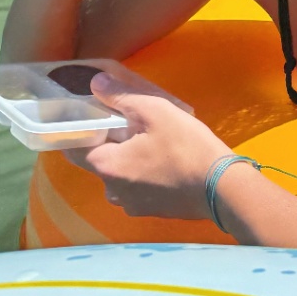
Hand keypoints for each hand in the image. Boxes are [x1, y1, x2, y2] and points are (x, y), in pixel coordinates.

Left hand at [73, 71, 227, 219]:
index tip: (95, 114)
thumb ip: (122, 97)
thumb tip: (95, 83)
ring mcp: (131, 205)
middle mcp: (111, 190)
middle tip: (135, 123)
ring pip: (120, 175)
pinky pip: (136, 188)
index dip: (83, 128)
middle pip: (100, 160)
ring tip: (154, 142)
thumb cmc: (186, 147)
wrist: (221, 188)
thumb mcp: (156, 111)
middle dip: (112, 142)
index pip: (75, 147)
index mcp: (106, 166)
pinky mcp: (150, 212)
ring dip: (129, 159)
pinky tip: (165, 162)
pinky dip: (143, 173)